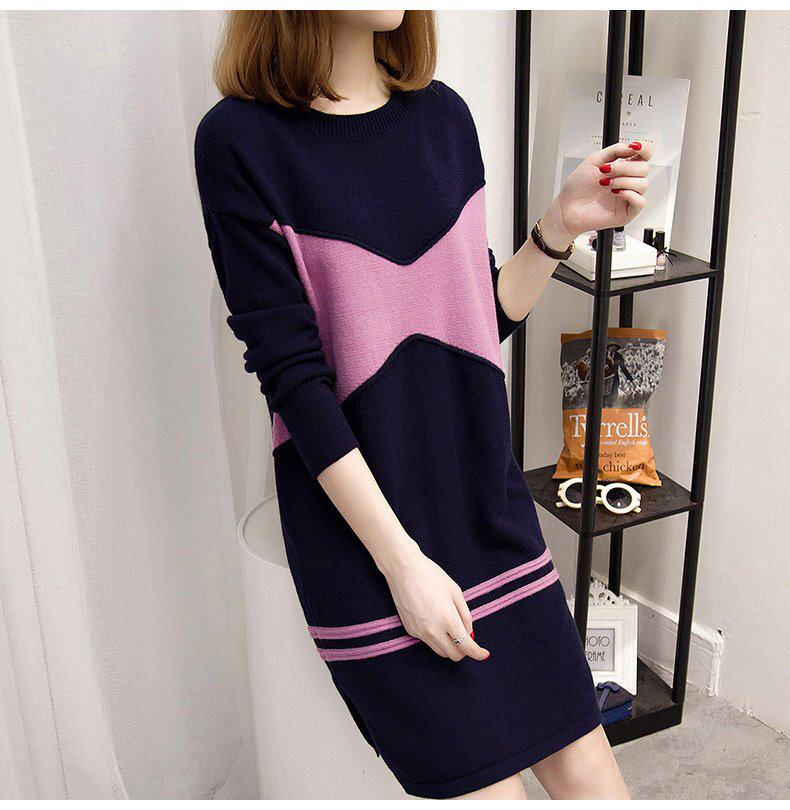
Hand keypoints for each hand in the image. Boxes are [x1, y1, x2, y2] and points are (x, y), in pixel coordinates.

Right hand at [381, 545, 490, 661]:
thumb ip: (465, 615)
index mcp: (448, 619)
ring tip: (449, 627)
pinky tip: (433, 620)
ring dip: (449, 646)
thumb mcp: (455, 591)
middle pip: (454, 655)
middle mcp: (433, 630)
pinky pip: (427, 642)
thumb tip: (470, 634)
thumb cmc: (431, 575)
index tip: (484, 654)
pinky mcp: (410, 630)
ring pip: (440, 652)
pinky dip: (435, 638)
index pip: (466, 647)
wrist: (403, 568)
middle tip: (466, 638)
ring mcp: (419, 632)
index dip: (478, 653)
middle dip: (463, 650)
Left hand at [542, 140, 652, 247]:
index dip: (644, 149)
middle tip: (606, 171)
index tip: (635, 148)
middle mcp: (627, 181)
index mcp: (622, 167)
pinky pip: (640, 202)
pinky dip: (629, 195)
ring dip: (623, 181)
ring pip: (643, 184)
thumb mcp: (594, 160)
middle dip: (624, 168)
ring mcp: (628, 196)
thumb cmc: (577, 187)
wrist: (567, 208)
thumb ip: (616, 150)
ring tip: (605, 184)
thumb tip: (634, 147)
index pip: (644, 155)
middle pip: (644, 168)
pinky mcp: (627, 212)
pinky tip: (615, 193)